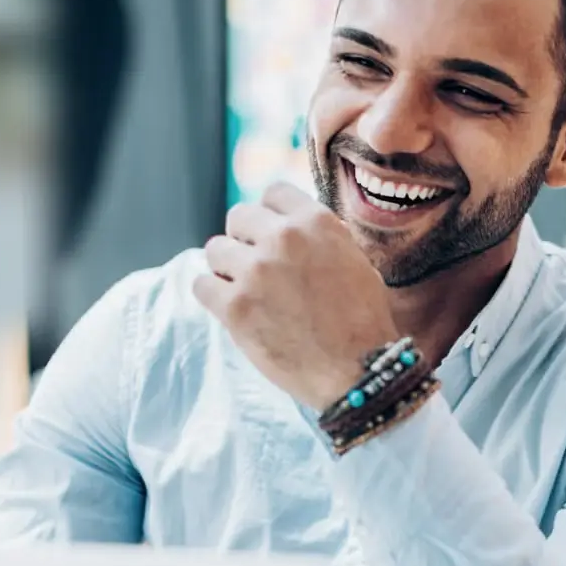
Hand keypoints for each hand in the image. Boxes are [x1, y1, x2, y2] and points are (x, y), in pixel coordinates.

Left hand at [194, 181, 399, 409]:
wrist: (356, 372)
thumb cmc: (363, 322)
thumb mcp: (357, 263)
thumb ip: (324, 239)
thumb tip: (297, 228)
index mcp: (317, 223)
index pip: (273, 193)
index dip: (271, 214)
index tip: (272, 233)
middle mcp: (283, 239)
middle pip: (238, 217)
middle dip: (245, 239)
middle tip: (257, 265)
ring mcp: (255, 272)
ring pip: (215, 250)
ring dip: (227, 268)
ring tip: (246, 290)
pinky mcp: (234, 307)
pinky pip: (202, 285)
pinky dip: (214, 295)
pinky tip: (233, 308)